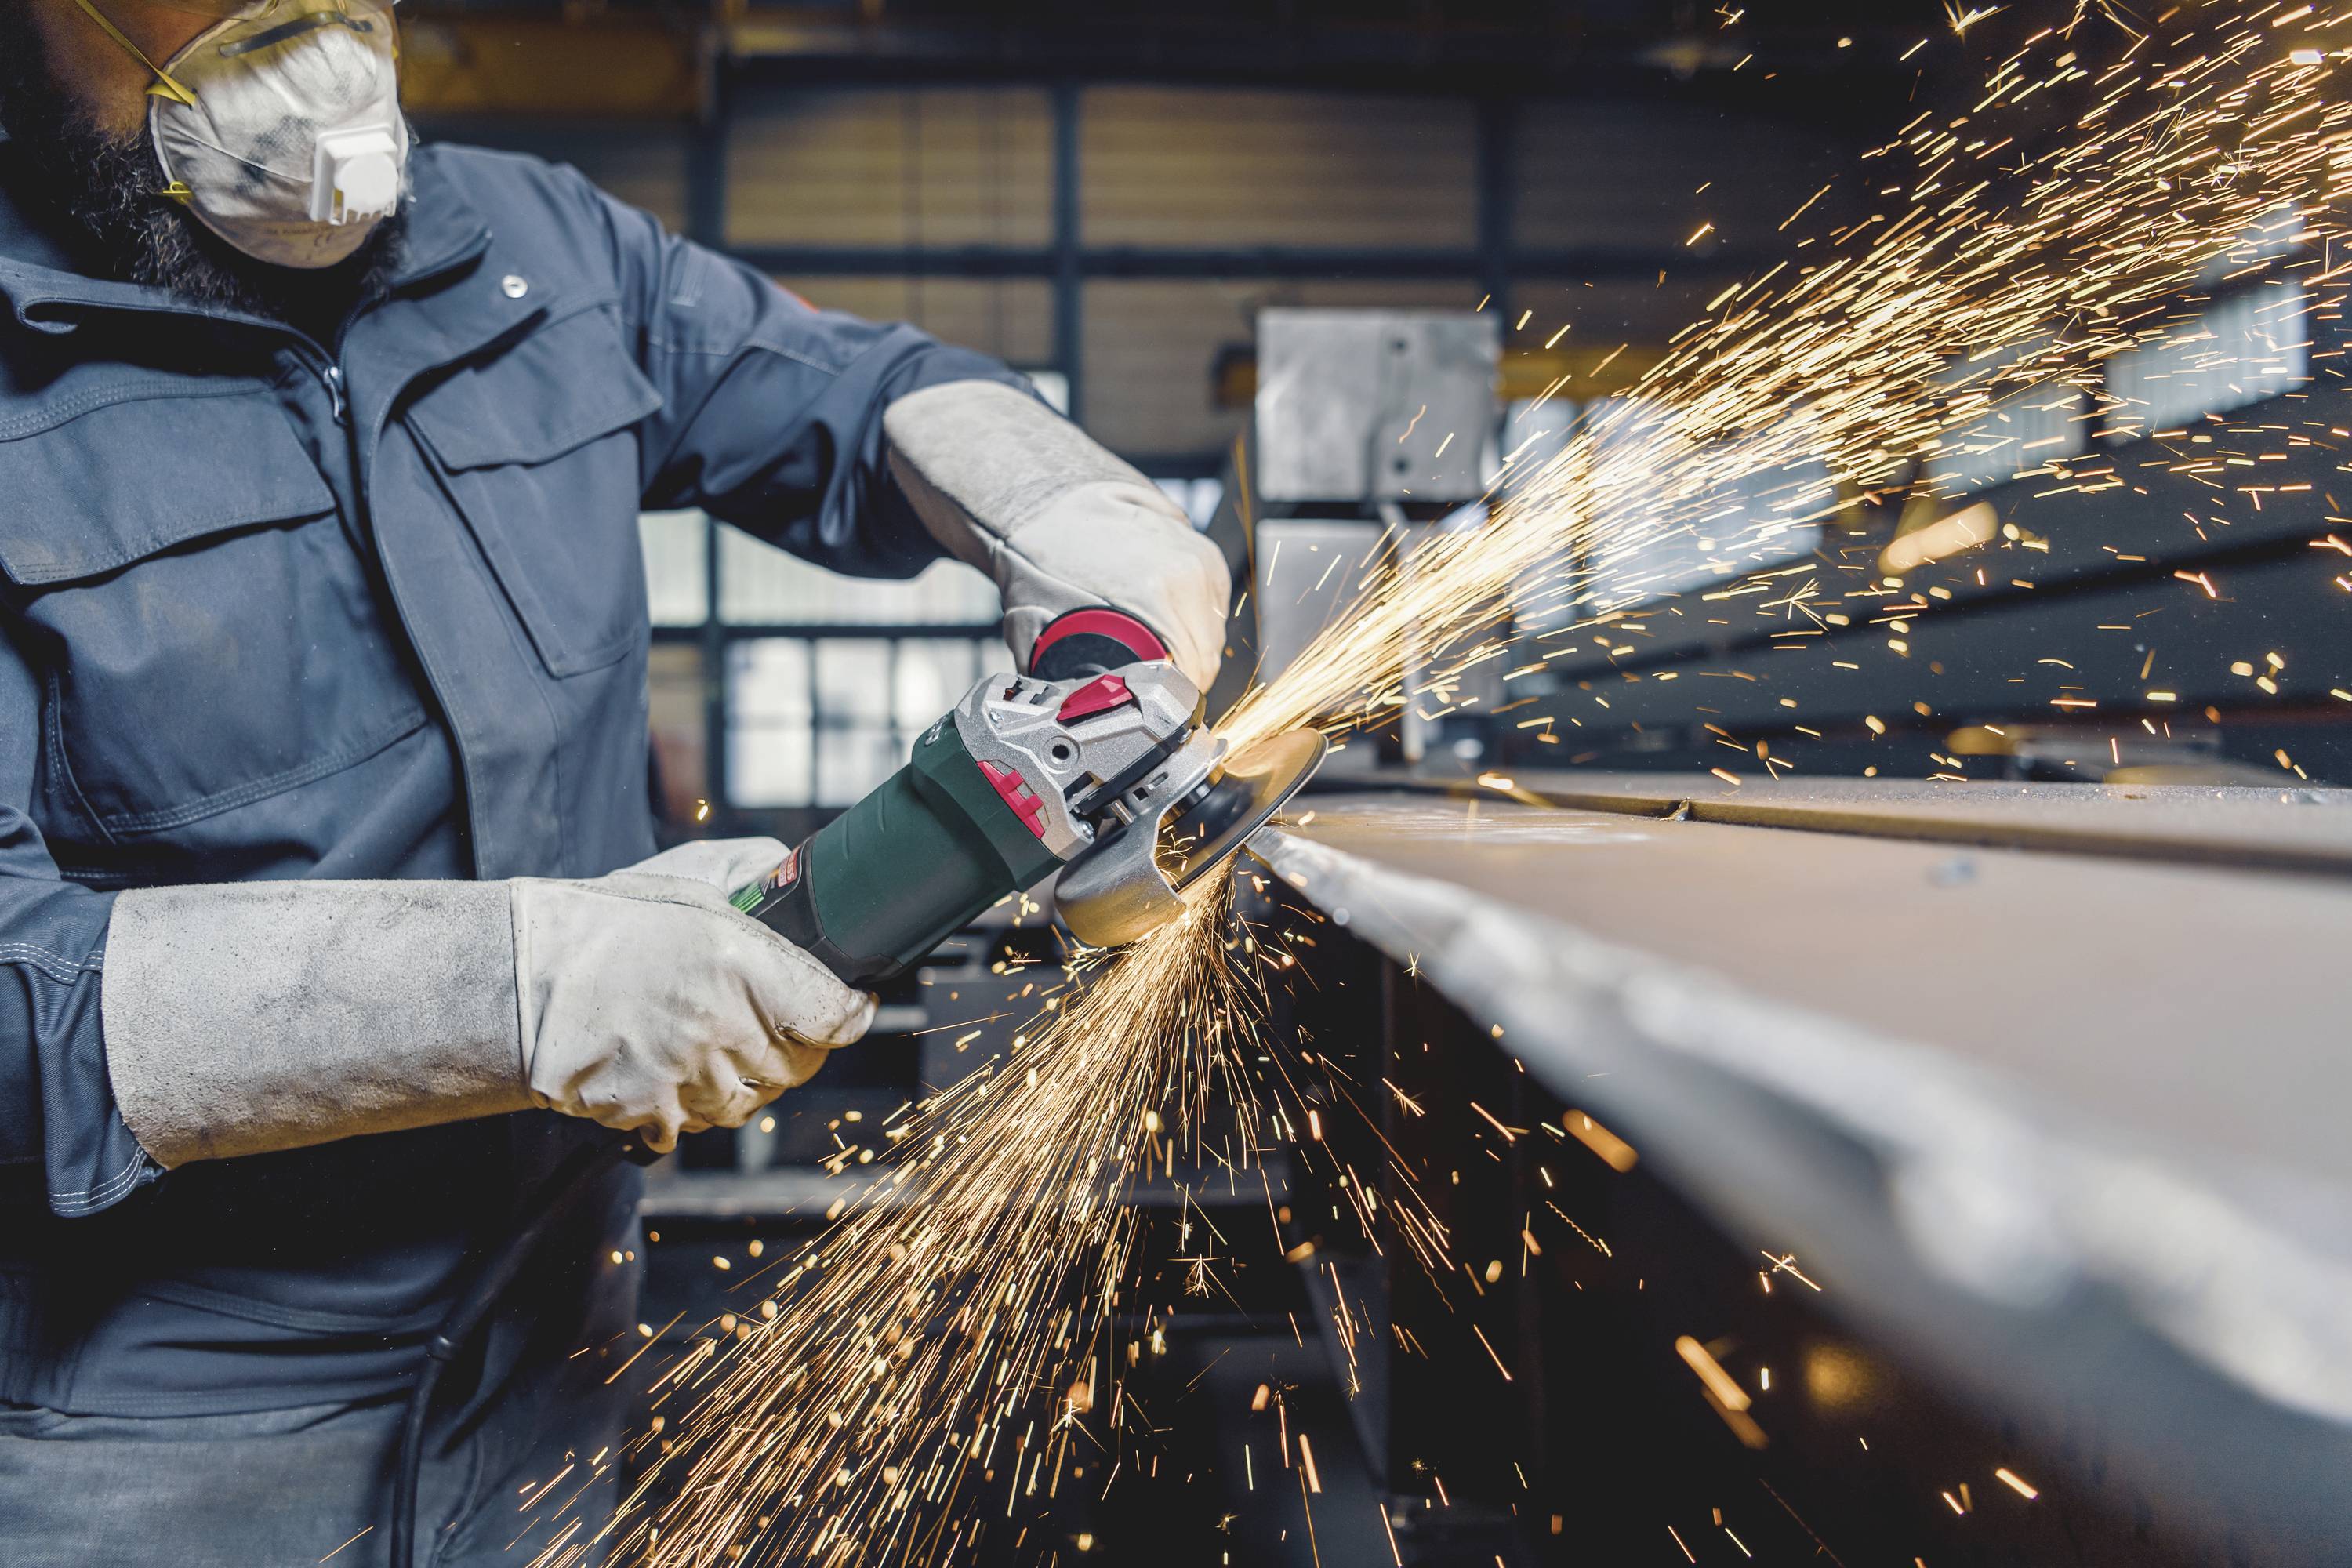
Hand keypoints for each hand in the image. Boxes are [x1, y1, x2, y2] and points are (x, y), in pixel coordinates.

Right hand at [512, 838, 874, 1152]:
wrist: (517, 979)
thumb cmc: (600, 924)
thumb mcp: (688, 876)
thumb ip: (754, 872)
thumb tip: (797, 874)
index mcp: (742, 965)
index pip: (834, 1016)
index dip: (849, 1014)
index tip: (850, 1008)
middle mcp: (722, 1027)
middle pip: (799, 1065)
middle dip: (797, 1046)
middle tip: (774, 1023)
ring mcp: (686, 1077)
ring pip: (751, 1101)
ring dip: (744, 1079)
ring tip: (713, 1044)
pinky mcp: (649, 1113)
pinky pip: (693, 1127)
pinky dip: (689, 1108)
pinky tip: (670, 1070)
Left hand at [883, 380, 1233, 693]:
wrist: (1048, 502)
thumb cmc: (1041, 562)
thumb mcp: (1041, 633)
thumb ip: (1068, 681)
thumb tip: (1078, 723)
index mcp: (1157, 598)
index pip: (1191, 677)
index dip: (1170, 703)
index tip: (1150, 711)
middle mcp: (1188, 576)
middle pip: (1205, 658)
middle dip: (1177, 679)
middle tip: (1142, 684)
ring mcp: (1200, 559)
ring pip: (1211, 634)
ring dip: (1186, 650)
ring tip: (1145, 646)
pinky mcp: (1204, 551)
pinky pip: (1212, 607)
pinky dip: (1192, 621)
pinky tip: (1156, 616)